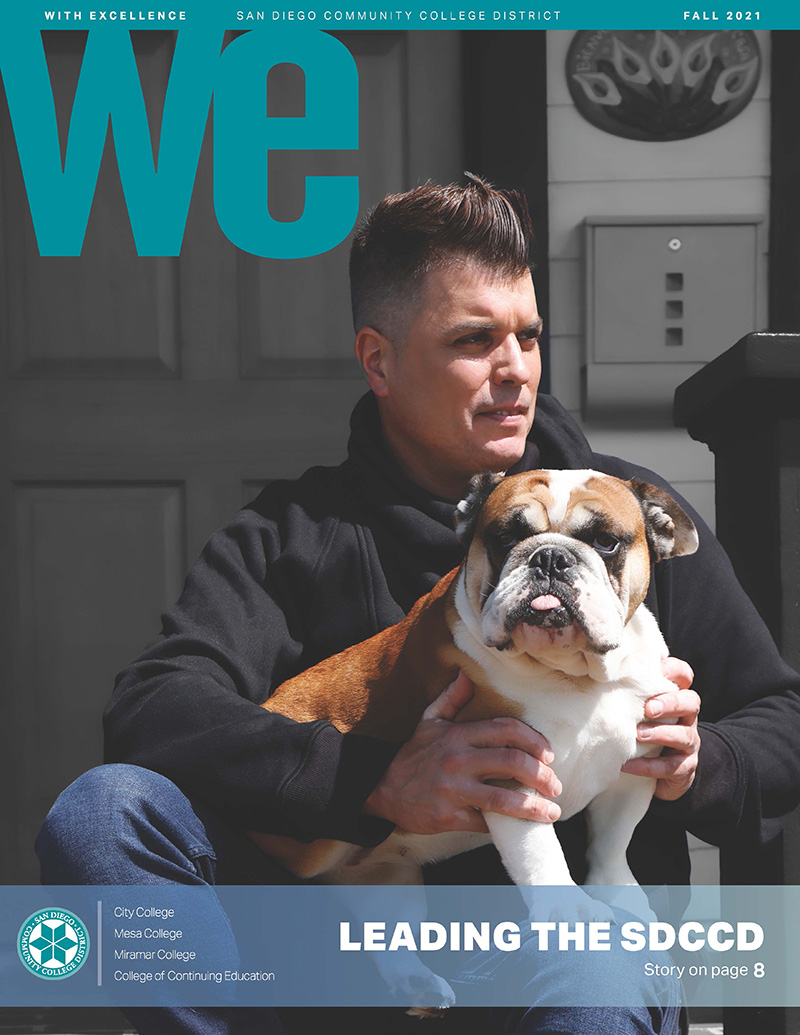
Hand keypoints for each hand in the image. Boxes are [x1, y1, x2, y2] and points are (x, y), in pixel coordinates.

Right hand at [363, 671, 561, 832]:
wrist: (383, 788)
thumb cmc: (414, 755)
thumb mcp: (430, 721)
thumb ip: (452, 699)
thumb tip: (468, 675)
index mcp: (458, 734)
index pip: (506, 730)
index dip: (533, 740)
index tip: (548, 754)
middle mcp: (457, 759)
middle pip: (512, 763)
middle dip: (542, 776)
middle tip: (555, 786)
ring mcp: (453, 790)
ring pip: (504, 798)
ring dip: (534, 807)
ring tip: (552, 812)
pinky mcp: (448, 816)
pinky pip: (485, 822)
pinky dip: (506, 826)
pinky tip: (522, 827)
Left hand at [621, 656, 699, 799]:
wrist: (661, 772)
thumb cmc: (643, 729)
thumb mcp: (638, 708)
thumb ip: (628, 692)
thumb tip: (598, 672)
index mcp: (676, 697)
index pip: (684, 675)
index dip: (674, 670)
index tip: (657, 670)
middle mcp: (687, 717)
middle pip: (691, 702)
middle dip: (671, 703)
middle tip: (649, 708)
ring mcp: (689, 743)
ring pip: (685, 736)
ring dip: (661, 734)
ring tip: (638, 734)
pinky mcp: (685, 768)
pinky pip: (672, 767)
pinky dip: (649, 765)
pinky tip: (628, 764)